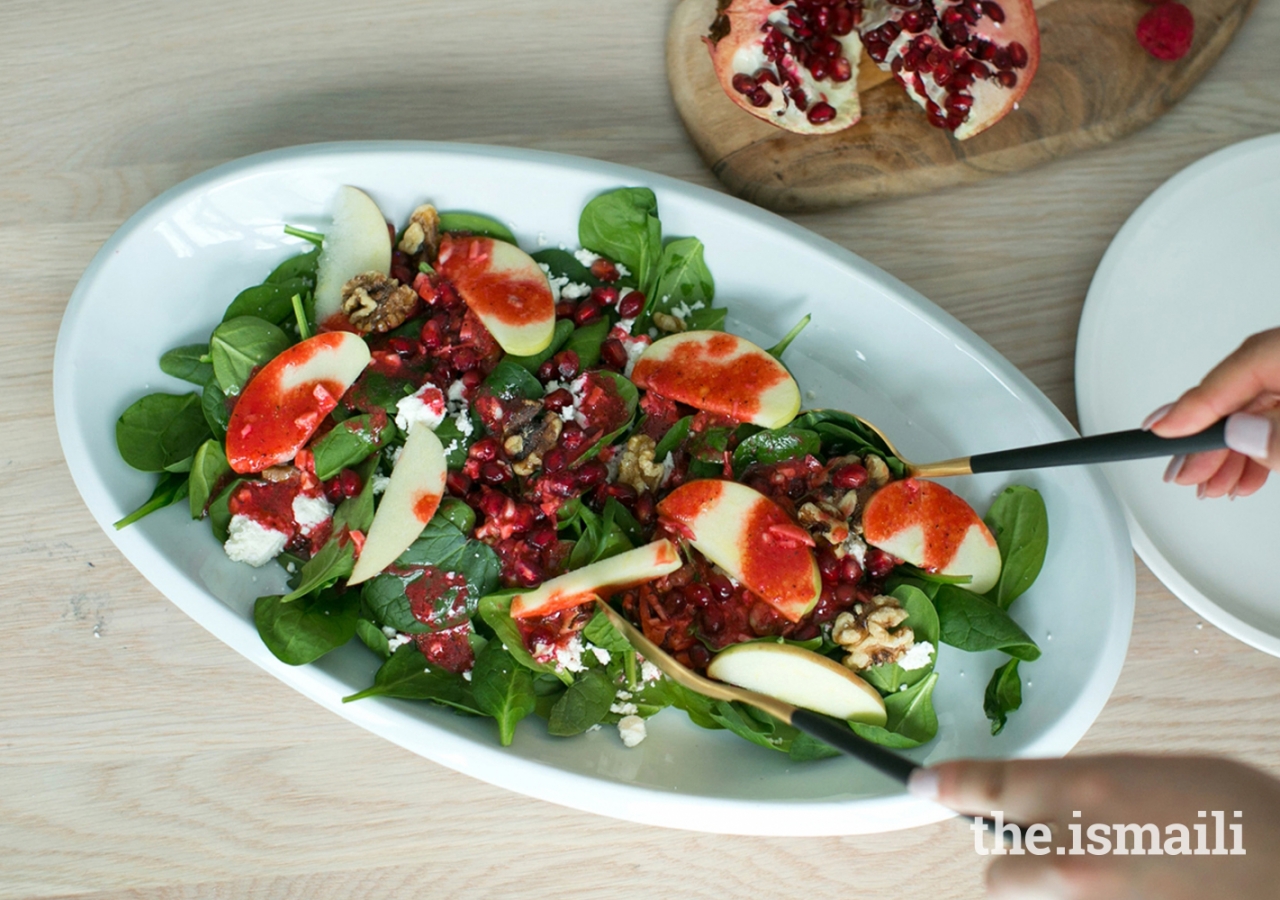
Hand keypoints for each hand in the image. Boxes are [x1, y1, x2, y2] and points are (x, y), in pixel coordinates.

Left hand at [909, 755, 1279, 898]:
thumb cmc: (1245, 820)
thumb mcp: (1159, 775)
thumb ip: (1092, 787)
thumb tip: (1054, 797)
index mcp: (1088, 792)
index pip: (987, 786)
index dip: (949, 785)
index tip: (926, 785)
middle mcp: (1076, 853)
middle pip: (998, 871)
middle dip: (1020, 863)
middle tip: (1059, 856)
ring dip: (1055, 895)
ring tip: (1116, 880)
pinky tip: (1134, 891)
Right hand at [1142, 328, 1279, 497]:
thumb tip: (1242, 432)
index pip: (1230, 375)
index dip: (1190, 408)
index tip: (1158, 432)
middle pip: (1236, 394)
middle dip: (1205, 439)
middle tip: (1181, 471)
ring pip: (1254, 409)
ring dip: (1228, 451)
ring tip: (1211, 485)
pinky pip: (1275, 414)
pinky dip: (1257, 445)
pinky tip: (1243, 473)